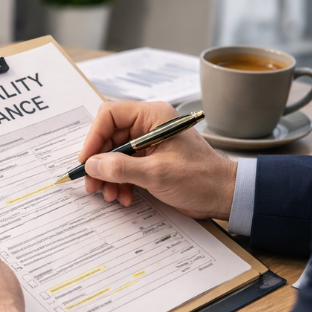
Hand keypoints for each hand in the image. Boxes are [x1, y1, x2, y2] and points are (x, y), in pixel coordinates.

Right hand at [78, 101, 237, 219]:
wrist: (224, 195)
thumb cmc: (201, 178)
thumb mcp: (157, 174)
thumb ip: (121, 168)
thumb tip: (93, 165)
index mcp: (153, 116)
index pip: (110, 116)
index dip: (94, 137)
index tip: (87, 161)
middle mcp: (148, 126)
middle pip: (109, 138)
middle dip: (100, 164)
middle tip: (92, 184)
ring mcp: (149, 144)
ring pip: (114, 155)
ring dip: (108, 177)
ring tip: (110, 195)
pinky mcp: (150, 161)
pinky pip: (125, 168)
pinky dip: (120, 182)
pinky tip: (124, 196)